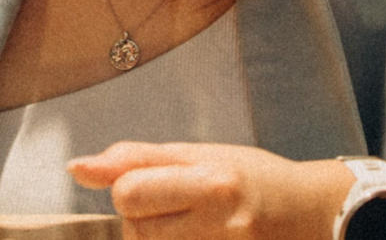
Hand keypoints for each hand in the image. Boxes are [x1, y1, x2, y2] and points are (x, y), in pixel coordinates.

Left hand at [70, 141, 349, 239]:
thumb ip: (136, 159)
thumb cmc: (252, 178)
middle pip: (134, 230)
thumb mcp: (200, 154)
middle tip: (179, 209)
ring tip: (190, 228)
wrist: (310, 215)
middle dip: (143, 220)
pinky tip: (196, 239)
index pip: (128, 192)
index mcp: (211, 181)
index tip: (154, 186)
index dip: (129, 189)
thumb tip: (75, 168)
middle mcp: (219, 224)